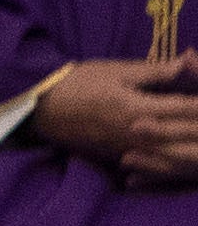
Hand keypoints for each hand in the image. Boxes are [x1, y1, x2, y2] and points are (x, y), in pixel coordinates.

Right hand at [35, 56, 197, 182]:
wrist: (41, 109)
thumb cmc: (77, 82)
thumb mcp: (115, 70)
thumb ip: (154, 71)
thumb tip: (187, 62)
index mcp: (138, 107)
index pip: (185, 107)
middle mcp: (137, 132)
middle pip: (184, 135)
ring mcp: (128, 148)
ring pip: (172, 155)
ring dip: (190, 150)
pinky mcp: (119, 156)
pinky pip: (153, 164)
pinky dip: (171, 163)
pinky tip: (182, 161)